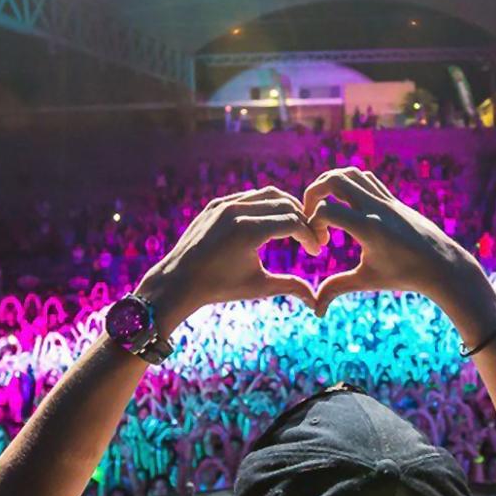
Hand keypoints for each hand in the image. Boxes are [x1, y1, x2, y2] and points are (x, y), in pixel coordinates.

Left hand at [137, 187, 317, 329]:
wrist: (178, 281)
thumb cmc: (219, 287)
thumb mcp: (258, 286)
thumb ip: (290, 286)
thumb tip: (316, 301)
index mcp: (248, 231)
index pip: (293, 222)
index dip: (309, 236)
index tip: (316, 251)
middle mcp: (236, 210)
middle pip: (284, 204)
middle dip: (303, 219)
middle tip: (311, 237)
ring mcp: (224, 204)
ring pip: (267, 195)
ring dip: (286, 208)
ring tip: (296, 227)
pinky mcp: (216, 204)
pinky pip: (248, 197)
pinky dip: (265, 206)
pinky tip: (273, 222)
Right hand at [301, 168, 490, 320]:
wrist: (442, 265)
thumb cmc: (405, 275)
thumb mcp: (368, 281)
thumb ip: (337, 288)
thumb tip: (316, 311)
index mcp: (368, 228)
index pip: (326, 210)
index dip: (312, 224)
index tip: (320, 245)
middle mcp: (376, 208)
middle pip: (334, 179)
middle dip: (313, 193)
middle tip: (311, 215)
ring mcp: (386, 200)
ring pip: (351, 173)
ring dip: (331, 184)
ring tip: (326, 207)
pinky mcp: (393, 200)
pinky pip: (366, 179)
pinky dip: (349, 184)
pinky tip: (348, 207)